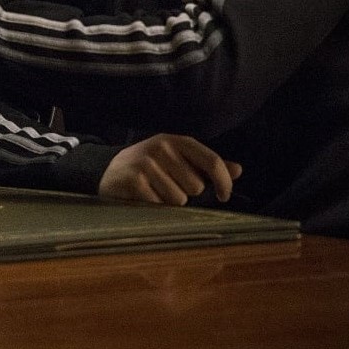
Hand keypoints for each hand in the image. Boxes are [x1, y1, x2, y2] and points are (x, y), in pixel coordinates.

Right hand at [99, 134, 240, 205]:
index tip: (224, 196)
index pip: (212, 160)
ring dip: (168, 202)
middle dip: (186, 193)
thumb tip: (238, 170)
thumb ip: (207, 165)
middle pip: (196, 186)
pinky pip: (159, 205)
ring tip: (154, 192)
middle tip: (168, 186)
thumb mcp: (179, 160)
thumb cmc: (151, 168)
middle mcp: (161, 146)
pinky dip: (154, 207)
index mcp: (177, 141)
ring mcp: (146, 162)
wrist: (109, 171)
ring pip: (178, 199)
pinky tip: (144, 198)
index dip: (224, 182)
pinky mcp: (133, 179)